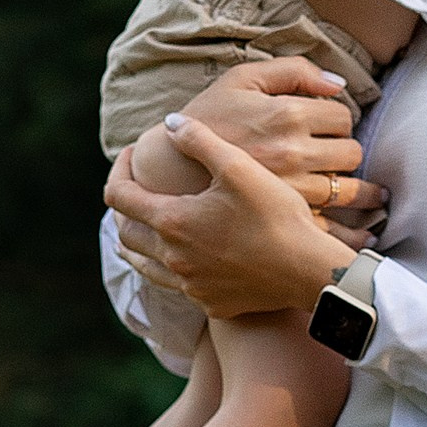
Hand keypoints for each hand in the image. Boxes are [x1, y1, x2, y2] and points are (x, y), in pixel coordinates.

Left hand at [106, 127, 348, 319]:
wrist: (308, 271)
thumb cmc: (275, 215)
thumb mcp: (237, 166)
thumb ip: (199, 140)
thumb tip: (169, 123)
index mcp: (171, 222)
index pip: (118, 195)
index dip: (119, 169)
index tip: (133, 153)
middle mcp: (172, 259)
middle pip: (125, 232)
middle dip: (124, 206)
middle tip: (136, 187)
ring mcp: (191, 286)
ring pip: (145, 265)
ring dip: (139, 241)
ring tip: (146, 224)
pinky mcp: (211, 303)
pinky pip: (178, 285)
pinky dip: (171, 266)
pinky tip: (186, 254)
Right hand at [181, 55, 385, 225]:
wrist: (168, 169)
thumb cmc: (207, 119)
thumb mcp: (241, 80)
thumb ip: (292, 71)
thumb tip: (339, 83)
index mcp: (287, 115)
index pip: (342, 115)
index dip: (337, 118)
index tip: (326, 125)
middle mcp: (294, 153)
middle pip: (351, 152)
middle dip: (346, 151)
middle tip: (335, 155)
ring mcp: (291, 190)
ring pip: (348, 190)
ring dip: (362, 191)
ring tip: (371, 195)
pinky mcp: (282, 219)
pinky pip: (335, 230)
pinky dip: (355, 234)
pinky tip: (364, 234)